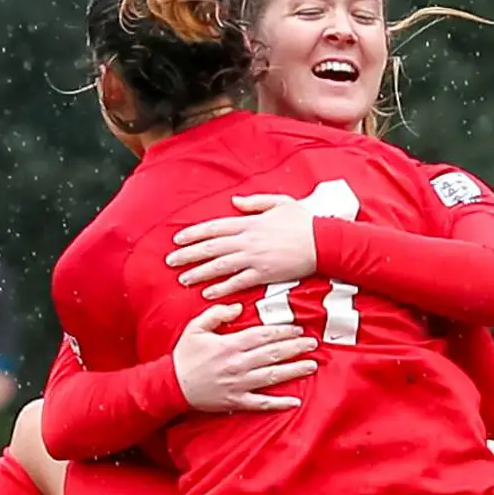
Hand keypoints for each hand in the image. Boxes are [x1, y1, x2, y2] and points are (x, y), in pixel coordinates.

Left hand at [166, 194, 315, 299]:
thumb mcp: (279, 203)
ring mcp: (255, 259)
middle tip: (170, 261)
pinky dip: (222, 288)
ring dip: (199, 273)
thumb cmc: (304, 221)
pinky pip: (238, 283)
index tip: (178, 239)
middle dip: (189, 255)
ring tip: (183, 279)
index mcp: (249, 223)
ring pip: (220, 266)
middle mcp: (248, 240)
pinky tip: (208, 293)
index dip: (194, 234)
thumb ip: (255, 202)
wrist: (323, 241)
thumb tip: (235, 201)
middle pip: (211, 248)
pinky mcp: (264, 275)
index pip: (214, 228)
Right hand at [173, 303, 318, 411]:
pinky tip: (295, 401)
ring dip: (294, 370)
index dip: (283, 332)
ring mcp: (239, 384)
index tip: (298, 329)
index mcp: (230, 345)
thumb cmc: (185, 355)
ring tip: (312, 365)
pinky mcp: (237, 401)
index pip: (263, 335)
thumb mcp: (196, 328)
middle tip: (313, 344)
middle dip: (295, 348)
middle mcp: (238, 364)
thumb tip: (239, 307)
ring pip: (273, 376)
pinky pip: (261, 403)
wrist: (171, 385)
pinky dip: (279, 403)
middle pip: (273, 354)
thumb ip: (217, 314)